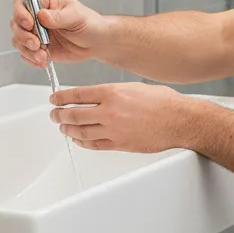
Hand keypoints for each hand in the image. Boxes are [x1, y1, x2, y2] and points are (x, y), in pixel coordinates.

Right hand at [11, 0, 107, 67]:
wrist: (96, 42)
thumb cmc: (89, 23)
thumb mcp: (77, 16)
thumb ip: (59, 16)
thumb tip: (42, 15)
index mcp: (44, 3)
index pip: (22, 3)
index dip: (21, 13)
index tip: (29, 23)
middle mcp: (36, 17)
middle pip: (15, 24)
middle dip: (23, 36)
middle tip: (37, 44)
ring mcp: (36, 34)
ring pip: (18, 40)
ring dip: (27, 50)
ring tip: (43, 56)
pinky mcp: (38, 48)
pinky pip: (26, 54)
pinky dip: (32, 59)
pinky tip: (44, 61)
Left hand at [49, 83, 202, 152]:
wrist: (179, 120)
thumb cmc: (163, 102)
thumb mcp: (134, 87)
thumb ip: (112, 93)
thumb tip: (95, 97)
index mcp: (113, 92)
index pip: (77, 95)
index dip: (61, 98)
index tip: (54, 99)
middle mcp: (110, 111)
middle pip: (74, 114)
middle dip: (59, 115)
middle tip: (54, 114)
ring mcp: (114, 130)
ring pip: (81, 131)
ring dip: (68, 129)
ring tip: (63, 127)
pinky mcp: (120, 144)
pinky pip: (94, 145)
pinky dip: (82, 142)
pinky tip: (78, 139)